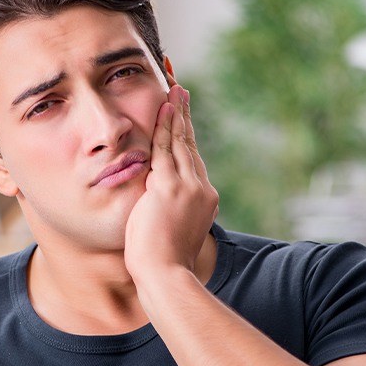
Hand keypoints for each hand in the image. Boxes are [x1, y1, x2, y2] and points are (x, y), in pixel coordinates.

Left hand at [124, 83, 218, 284]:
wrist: (166, 275)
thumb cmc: (164, 264)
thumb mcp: (174, 233)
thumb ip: (172, 214)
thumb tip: (162, 208)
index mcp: (204, 201)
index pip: (193, 162)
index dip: (187, 138)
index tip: (183, 121)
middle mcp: (201, 189)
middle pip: (191, 146)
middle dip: (185, 118)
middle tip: (181, 93)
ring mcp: (187, 187)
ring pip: (181, 142)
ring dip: (176, 114)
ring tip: (174, 90)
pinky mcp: (169, 186)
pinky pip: (166, 148)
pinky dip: (165, 126)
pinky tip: (164, 107)